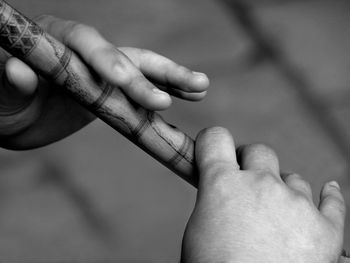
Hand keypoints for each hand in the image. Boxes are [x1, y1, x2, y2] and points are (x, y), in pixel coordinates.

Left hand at [0, 15, 208, 149]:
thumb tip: (19, 71)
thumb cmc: (2, 103)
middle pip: (123, 55)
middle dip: (150, 75)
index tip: (124, 81)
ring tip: (201, 86)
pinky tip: (188, 96)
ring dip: (171, 78)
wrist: (14, 118)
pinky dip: (164, 92)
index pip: (86, 42)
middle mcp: (84, 52)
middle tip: (178, 92)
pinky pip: (142, 90)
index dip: (107, 59)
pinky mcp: (112, 91)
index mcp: (54, 41)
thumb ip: (7, 80)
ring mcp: (101, 72)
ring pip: (141, 68)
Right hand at [181, 127, 345, 262]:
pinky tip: (329, 190)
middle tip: (248, 179)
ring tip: (278, 214)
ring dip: (284, 189)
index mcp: (222, 185)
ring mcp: (296, 204)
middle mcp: (261, 185)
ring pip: (293, 178)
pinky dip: (329, 196)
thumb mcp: (198, 231)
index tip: (215, 148)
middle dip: (251, 162)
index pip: (215, 139)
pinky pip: (332, 201)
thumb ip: (212, 200)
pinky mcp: (326, 228)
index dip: (212, 141)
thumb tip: (221, 189)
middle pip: (259, 151)